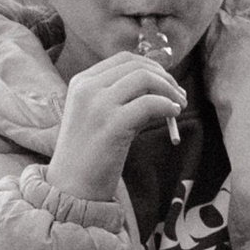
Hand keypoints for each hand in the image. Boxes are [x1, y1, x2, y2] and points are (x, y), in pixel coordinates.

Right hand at [45, 51, 185, 206]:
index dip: (150, 66)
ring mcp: (98, 105)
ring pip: (144, 78)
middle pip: (136, 66)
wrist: (70, 189)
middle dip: (164, 77)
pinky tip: (174, 114)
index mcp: (81, 82)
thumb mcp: (101, 118)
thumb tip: (165, 89)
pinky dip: (167, 105)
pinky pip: (149, 103)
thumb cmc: (89, 156)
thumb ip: (127, 100)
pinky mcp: (112, 124)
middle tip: (179, 95)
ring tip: (179, 105)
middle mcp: (87, 88)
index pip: (123, 59)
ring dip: (169, 89)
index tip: (167, 80)